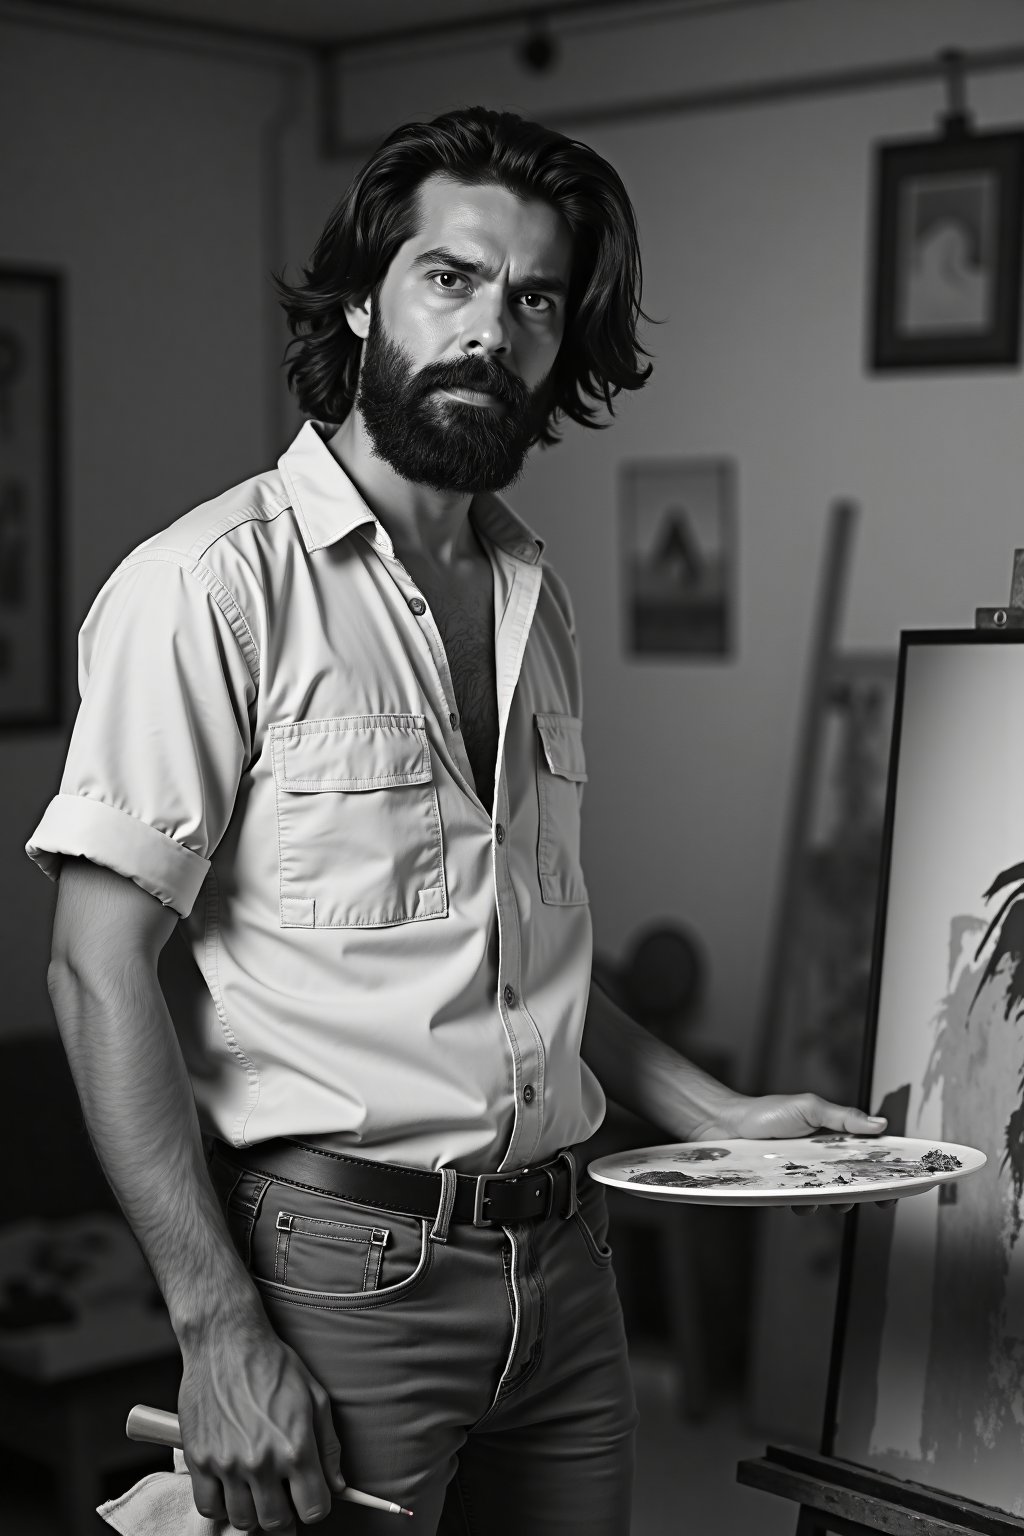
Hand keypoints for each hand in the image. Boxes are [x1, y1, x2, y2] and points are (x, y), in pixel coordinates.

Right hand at [178, 1312, 344, 1532]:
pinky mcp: (199, 1459)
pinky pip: (208, 1507)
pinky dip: (220, 1504)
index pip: (313, 1510)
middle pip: (276, 1523)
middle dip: (285, 1513)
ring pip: (242, 1520)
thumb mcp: (314, 1397)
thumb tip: (338, 1485)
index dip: (315, 1506)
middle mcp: (261, 1461)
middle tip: (282, 1492)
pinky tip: (231, 1484)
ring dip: (253, 1510)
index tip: (310, 1496)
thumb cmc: (272, 1364)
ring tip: (257, 1486)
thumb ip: (328, 1446)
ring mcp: (227, 1463)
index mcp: (295, 1447)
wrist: (226, 1342)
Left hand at [692, 1092, 890, 1215]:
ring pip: (830, 1197)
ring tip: (836, 1202)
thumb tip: (880, 1124)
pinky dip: (806, 1205)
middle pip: (854, 1182)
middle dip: (865, 1192)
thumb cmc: (768, 1112)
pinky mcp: (785, 1190)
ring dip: (836, 1202)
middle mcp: (822, 1161)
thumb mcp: (809, 1108)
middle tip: (872, 1198)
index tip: (901, 1184)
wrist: (727, 1124)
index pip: (867, 1158)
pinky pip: (802, 1203)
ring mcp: (804, 1177)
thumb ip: (843, 1117)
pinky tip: (802, 1203)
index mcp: (834, 1139)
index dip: (886, 1172)